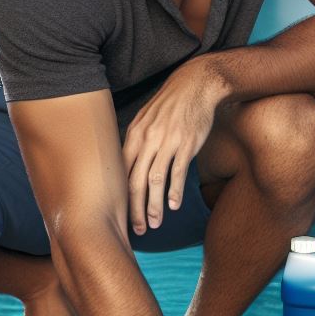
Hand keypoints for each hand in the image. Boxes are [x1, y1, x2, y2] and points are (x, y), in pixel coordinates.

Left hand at [122, 58, 225, 234]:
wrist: (194, 86)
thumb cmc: (169, 106)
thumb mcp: (145, 120)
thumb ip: (135, 143)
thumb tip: (126, 167)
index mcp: (134, 135)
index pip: (122, 172)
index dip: (120, 197)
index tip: (120, 216)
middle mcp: (147, 140)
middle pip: (136, 181)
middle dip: (134, 209)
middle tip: (137, 229)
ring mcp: (167, 142)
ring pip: (156, 180)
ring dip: (154, 205)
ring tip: (155, 224)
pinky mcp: (187, 144)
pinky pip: (178, 172)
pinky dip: (175, 191)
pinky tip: (173, 205)